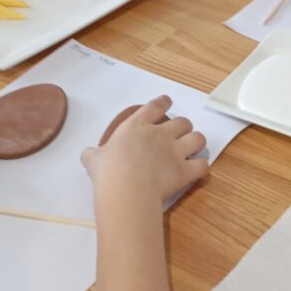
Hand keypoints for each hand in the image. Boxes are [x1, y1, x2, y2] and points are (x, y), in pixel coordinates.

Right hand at [81, 96, 207, 202]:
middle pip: (183, 122)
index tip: (167, 101)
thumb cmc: (108, 171)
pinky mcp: (185, 170)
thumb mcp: (94, 159)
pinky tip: (198, 170)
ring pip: (198, 138)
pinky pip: (202, 165)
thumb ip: (94, 154)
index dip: (163, 102)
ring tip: (193, 149)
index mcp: (137, 126)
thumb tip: (88, 155)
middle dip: (183, 127)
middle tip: (178, 135)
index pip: (155, 106)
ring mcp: (176, 151)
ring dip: (196, 143)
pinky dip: (201, 167)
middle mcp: (160, 134)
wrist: (127, 188)